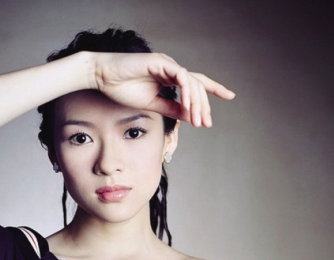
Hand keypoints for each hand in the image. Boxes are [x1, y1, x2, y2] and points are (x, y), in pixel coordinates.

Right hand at [92, 52, 234, 126]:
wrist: (103, 78)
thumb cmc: (122, 89)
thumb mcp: (152, 105)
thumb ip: (171, 109)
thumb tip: (190, 116)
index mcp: (169, 77)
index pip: (196, 83)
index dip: (213, 89)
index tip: (230, 96)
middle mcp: (171, 69)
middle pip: (197, 85)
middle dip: (204, 105)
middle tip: (206, 124)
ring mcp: (166, 64)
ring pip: (191, 82)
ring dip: (197, 103)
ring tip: (198, 120)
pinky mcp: (160, 62)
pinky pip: (180, 76)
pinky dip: (186, 92)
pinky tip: (188, 106)